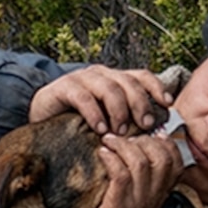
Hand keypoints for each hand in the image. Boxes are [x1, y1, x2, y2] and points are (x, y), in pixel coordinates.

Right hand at [30, 64, 172, 134]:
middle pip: (128, 82)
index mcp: (115, 79)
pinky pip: (84, 97)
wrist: (40, 119)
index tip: (167, 105)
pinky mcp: (64, 88)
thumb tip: (156, 132)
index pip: (141, 76)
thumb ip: (127, 120)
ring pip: (109, 88)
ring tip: (121, 131)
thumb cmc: (78, 123)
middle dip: (140, 104)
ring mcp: (82, 79)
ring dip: (119, 110)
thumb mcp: (107, 120)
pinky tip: (100, 130)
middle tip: (145, 125)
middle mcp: (101, 75)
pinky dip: (95, 114)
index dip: (156, 88)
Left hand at [79, 128, 186, 207]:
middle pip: (161, 156)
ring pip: (141, 162)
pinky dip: (112, 159)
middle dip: (142, 139)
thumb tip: (133, 147)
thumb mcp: (138, 199)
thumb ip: (141, 177)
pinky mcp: (119, 207)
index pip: (175, 159)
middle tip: (121, 136)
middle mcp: (153, 195)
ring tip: (108, 140)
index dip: (163, 141)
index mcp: (160, 191)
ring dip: (123, 145)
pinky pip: (121, 175)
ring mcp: (137, 201)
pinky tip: (102, 154)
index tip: (145, 135)